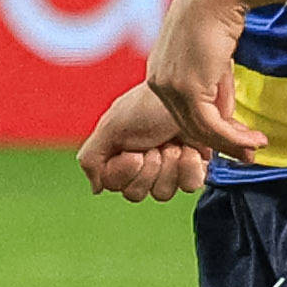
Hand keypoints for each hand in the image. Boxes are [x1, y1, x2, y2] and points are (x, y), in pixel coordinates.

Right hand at [77, 85, 208, 200]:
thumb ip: (91, 158)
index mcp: (120, 155)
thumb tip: (96, 188)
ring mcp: (169, 168)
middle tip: (154, 144)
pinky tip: (189, 148)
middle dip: (148, 168)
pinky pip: (190, 186)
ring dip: (169, 165)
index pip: (114, 185)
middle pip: (136, 193)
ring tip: (172, 142)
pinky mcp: (195, 168)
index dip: (124, 171)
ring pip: (162, 193)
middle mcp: (142, 165)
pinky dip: (189, 166)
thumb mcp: (111, 126)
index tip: (133, 151)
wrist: (188, 93)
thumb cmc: (148, 103)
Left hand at [147, 0, 270, 157]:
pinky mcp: (186, 87)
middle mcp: (157, 82)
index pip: (182, 114)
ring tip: (256, 145)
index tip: (236, 139)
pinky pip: (210, 124)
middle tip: (251, 149)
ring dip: (232, 142)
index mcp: (159, 74)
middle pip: (189, 126)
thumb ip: (216, 92)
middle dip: (223, 142)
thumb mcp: (215, 62)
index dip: (210, 130)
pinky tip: (253, 138)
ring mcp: (169, 86)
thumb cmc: (219, 17)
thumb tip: (228, 121)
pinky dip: (232, 137)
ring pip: (200, 130)